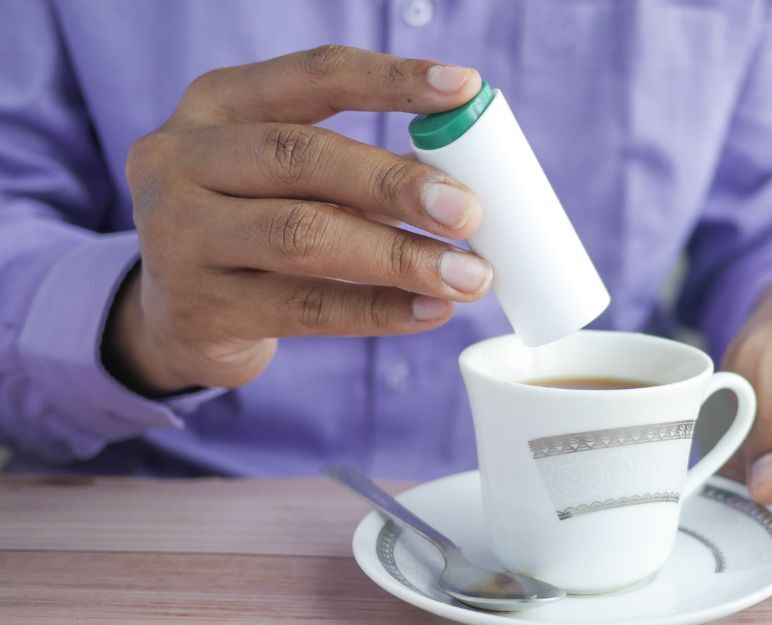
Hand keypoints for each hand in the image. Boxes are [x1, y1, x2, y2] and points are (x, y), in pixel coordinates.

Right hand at [107, 46, 490, 393]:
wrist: (167, 315)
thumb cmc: (251, 225)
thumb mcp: (284, 178)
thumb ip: (359, 169)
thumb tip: (460, 179)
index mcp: (216, 104)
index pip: (313, 76)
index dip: (392, 80)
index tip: (464, 89)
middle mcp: (181, 160)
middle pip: (301, 157)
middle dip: (395, 184)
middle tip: (469, 210)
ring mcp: (178, 237)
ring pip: (302, 236)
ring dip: (399, 257)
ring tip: (468, 275)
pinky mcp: (199, 310)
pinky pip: (306, 309)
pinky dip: (379, 310)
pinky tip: (431, 311)